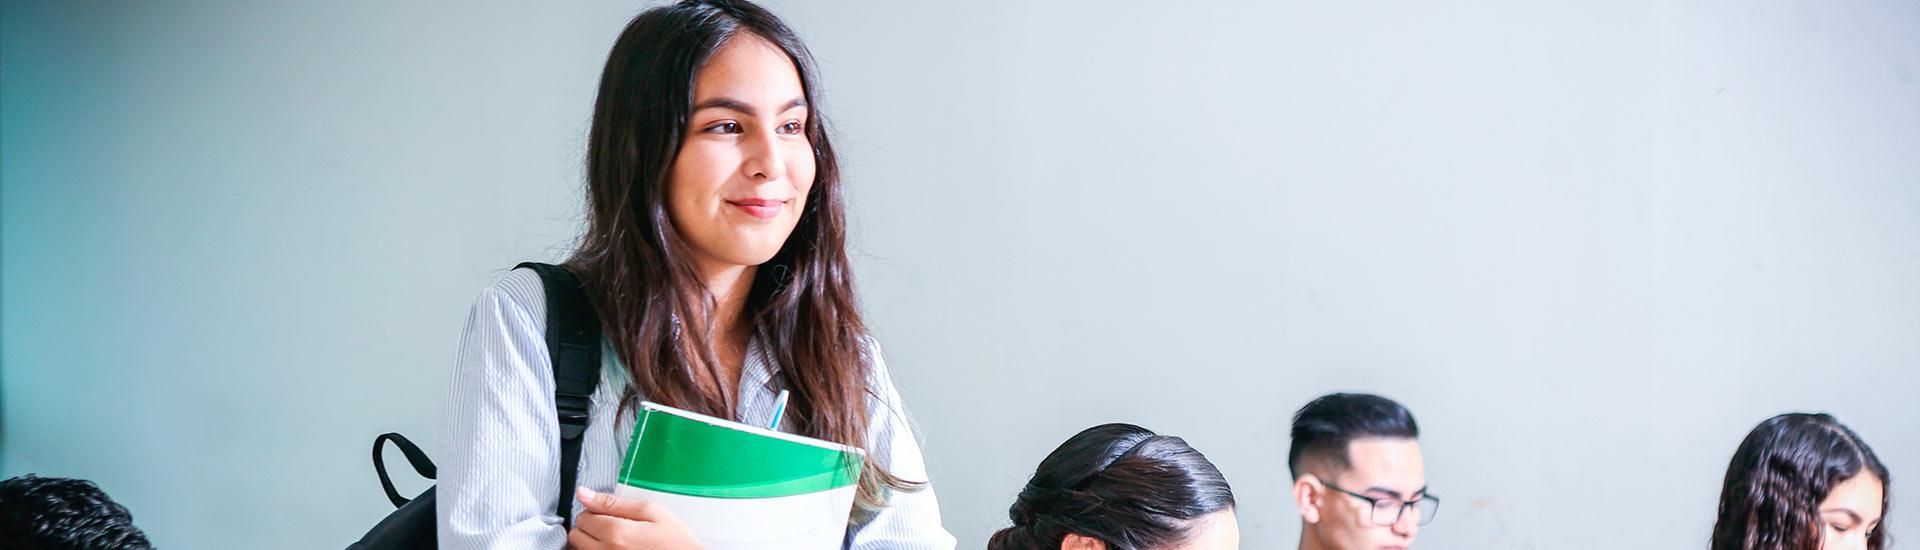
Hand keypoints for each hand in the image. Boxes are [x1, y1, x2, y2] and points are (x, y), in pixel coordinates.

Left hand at [567, 487, 703, 549]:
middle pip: (577, 534)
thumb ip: (613, 502)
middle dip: (590, 527)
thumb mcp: (649, 512)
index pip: (583, 516)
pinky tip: (613, 548)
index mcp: (615, 533)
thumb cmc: (673, 540)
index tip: (610, 514)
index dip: (596, 511)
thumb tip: (583, 493)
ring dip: (589, 542)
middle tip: (612, 526)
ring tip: (613, 540)